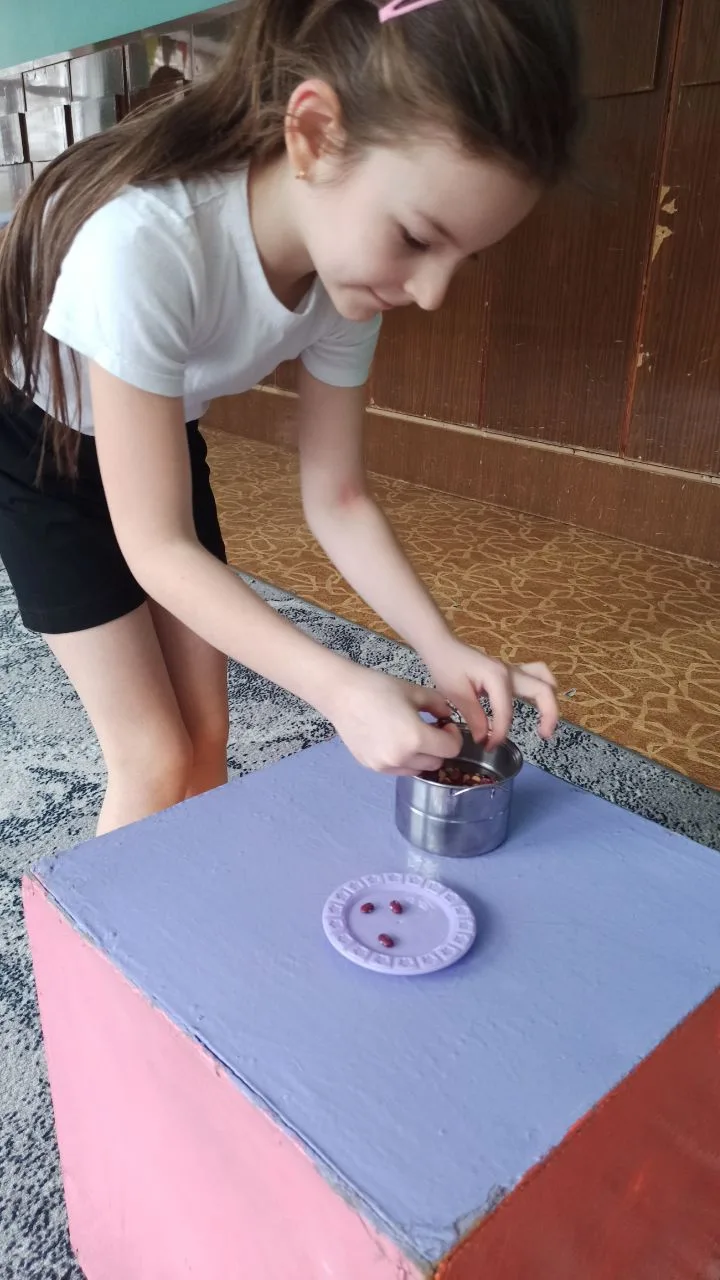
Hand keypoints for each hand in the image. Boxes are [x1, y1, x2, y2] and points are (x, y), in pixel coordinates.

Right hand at [327, 668, 462, 774]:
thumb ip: (439, 705)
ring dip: (422, 756)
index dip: (454, 736)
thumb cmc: (379, 687)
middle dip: (438, 747)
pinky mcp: (372, 766)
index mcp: (416, 739)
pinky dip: (404, 759)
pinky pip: (398, 768)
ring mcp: (385, 765)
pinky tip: (394, 739)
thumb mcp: (415, 691)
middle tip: (430, 729)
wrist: (342, 694)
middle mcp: (401, 758)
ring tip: (411, 736)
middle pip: (436, 762)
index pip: (451, 749)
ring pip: (417, 769)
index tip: (445, 724)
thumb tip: (448, 716)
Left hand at [423, 639, 557, 745]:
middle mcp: (511, 673)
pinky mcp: (510, 673)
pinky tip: (535, 707)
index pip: (506, 712)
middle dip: (549, 714)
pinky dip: (540, 693)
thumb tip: (485, 739)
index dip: (500, 733)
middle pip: (543, 690)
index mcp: (498, 678)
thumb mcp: (456, 694)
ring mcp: (512, 671)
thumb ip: (474, 717)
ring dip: (550, 701)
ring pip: (544, 680)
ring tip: (545, 723)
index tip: (489, 746)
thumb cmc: (446, 665)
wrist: (442, 645)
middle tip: (543, 736)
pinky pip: (535, 678)